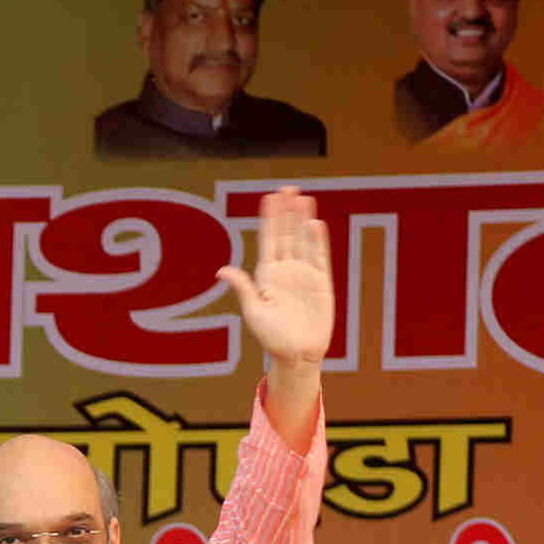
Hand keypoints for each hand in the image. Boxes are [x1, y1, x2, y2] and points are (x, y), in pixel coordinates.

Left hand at [220, 186, 333, 434]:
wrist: (297, 356)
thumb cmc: (272, 338)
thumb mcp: (253, 312)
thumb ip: (243, 288)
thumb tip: (221, 270)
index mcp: (266, 275)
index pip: (268, 240)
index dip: (269, 219)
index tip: (269, 197)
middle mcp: (285, 270)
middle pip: (286, 234)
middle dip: (286, 211)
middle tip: (288, 188)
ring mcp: (304, 274)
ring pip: (303, 240)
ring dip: (302, 219)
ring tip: (303, 198)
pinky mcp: (321, 283)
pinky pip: (319, 257)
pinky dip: (317, 240)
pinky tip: (315, 223)